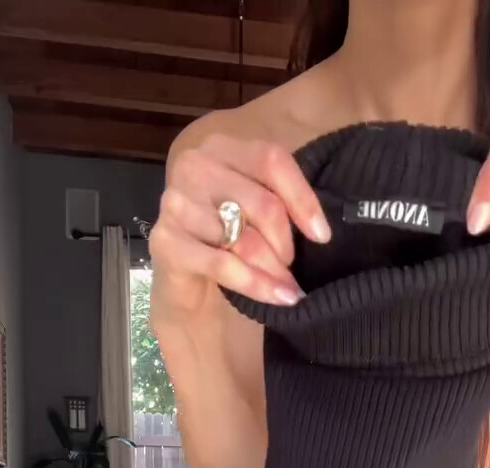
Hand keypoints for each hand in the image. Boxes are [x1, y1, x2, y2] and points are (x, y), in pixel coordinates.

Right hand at [149, 133, 330, 315]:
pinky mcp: (166, 242)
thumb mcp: (255, 213)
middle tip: (292, 268)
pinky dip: (257, 285)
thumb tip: (319, 229)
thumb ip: (278, 202)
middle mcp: (194, 167)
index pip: (271, 161)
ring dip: (274, 271)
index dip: (302, 199)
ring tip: (288, 288)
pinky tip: (278, 297)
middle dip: (285, 244)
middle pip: (262, 204)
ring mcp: (176, 203)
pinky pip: (224, 265)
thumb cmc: (226, 243)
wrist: (184, 285)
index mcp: (221, 148)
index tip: (322, 236)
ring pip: (245, 239)